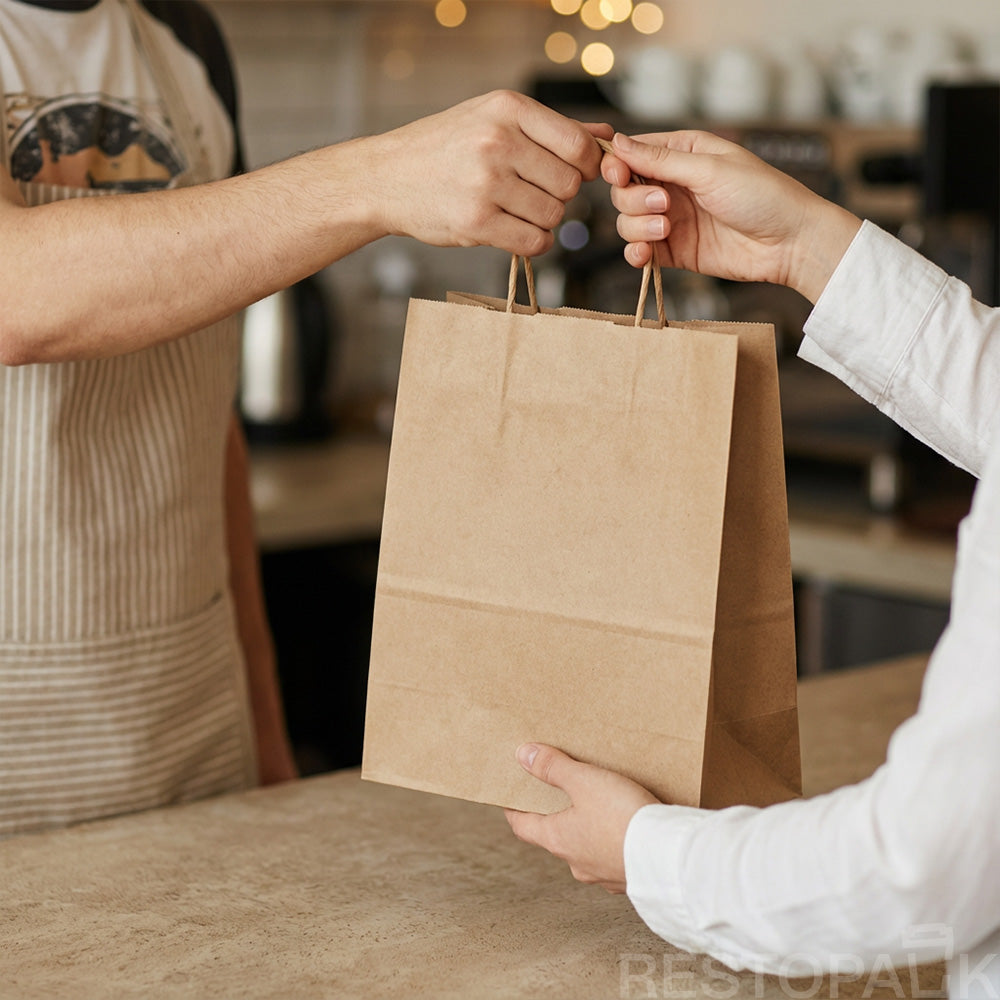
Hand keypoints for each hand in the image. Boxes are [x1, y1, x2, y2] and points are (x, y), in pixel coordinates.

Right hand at [363, 91, 611, 256]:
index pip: (579, 145)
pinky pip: (534, 241)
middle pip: (569, 184)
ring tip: (516, 210)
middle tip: (533, 194)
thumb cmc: (445, 147)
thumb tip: (607, 135)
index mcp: (508, 109)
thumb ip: (551, 128)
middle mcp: (498, 142)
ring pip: (554, 215)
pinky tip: (513, 230)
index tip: (574, 174)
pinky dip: (533, 242)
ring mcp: (486, 183)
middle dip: (560, 195)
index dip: (587, 167)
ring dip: (544, 220)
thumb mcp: (492, 118)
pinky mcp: (476, 222)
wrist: (386, 177)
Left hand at [504, 743, 658, 892]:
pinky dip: (614, 840)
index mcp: (558, 840)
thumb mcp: (585, 781)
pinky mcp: (629, 877)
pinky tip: (627, 825)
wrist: (669, 857)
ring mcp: (603, 874)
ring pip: (586, 847)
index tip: (512, 795)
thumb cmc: (622, 817)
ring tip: (599, 804)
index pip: (522, 826)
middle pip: (555, 835)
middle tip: (559, 792)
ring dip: (587, 828)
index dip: (515, 808)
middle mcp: (576, 863)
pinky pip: (614, 855)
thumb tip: (522, 756)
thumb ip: (554, 768)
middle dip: (556, 814)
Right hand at [601, 131, 861, 302]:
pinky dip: (636, 254)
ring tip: (666, 229)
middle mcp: (673, 185)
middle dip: (634, 199)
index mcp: (682, 154)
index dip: (618, 165)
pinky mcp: (675, 251)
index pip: (632, 154)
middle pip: (624, 190)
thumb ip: (660, 160)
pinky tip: (645, 254)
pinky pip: (641, 251)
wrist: (789, 243)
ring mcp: (672, 220)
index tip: (619, 176)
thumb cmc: (761, 195)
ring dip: (637, 227)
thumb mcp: (709, 169)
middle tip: (663, 204)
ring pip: (628, 221)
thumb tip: (617, 142)